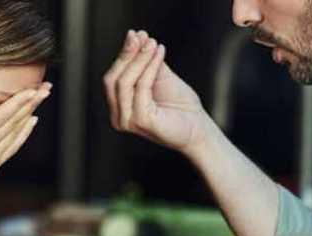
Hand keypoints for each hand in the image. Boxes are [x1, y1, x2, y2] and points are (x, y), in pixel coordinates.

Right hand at [0, 84, 49, 204]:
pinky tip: (31, 122)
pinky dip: (24, 133)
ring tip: (42, 98)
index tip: (31, 90)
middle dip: (30, 103)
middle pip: (13, 122)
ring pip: (16, 132)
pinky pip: (14, 146)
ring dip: (30, 113)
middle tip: (46, 87)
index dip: (17, 103)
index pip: (0, 117)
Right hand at [104, 30, 212, 153]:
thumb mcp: (159, 77)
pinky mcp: (141, 121)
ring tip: (153, 44)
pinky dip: (149, 68)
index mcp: (119, 108)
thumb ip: (146, 61)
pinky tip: (160, 54)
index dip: (122, 55)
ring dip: (139, 59)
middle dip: (127, 55)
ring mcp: (128, 121)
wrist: (198, 126)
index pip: (112, 78)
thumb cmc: (180, 105)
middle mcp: (119, 117)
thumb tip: (137, 36)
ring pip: (125, 83)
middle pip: (113, 80)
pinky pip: (141, 88)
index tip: (135, 34)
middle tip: (142, 36)